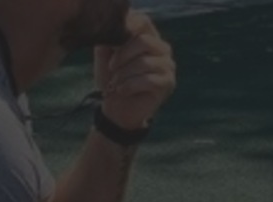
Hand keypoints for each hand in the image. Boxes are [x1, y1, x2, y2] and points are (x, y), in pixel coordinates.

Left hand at [93, 12, 176, 129]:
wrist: (117, 109)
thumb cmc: (112, 80)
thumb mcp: (105, 57)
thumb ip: (109, 40)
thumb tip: (116, 33)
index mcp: (148, 36)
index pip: (143, 21)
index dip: (127, 30)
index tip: (111, 45)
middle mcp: (162, 48)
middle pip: (144, 41)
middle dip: (122, 56)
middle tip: (111, 69)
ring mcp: (168, 65)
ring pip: (144, 62)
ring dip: (123, 74)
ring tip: (114, 84)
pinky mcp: (168, 83)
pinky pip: (148, 79)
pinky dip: (129, 85)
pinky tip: (121, 91)